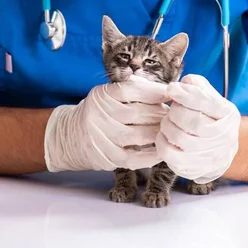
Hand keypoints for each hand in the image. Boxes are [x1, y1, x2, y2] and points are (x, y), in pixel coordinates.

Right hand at [44, 76, 168, 171]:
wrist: (71, 135)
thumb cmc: (100, 111)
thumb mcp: (108, 93)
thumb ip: (132, 88)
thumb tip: (164, 89)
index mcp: (102, 95)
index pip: (132, 89)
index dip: (155, 91)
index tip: (171, 93)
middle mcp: (100, 115)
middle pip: (139, 113)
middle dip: (161, 113)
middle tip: (175, 114)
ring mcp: (102, 138)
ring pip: (138, 135)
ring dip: (159, 132)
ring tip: (170, 129)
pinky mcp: (107, 157)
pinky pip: (134, 158)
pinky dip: (150, 155)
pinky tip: (161, 149)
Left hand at [156, 74, 240, 183]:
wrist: (222, 146)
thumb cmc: (209, 115)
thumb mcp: (208, 94)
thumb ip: (194, 85)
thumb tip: (177, 88)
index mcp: (228, 113)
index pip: (205, 102)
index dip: (184, 94)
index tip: (170, 89)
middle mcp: (226, 137)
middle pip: (194, 123)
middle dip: (175, 113)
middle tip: (171, 111)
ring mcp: (214, 157)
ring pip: (182, 141)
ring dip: (168, 128)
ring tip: (167, 123)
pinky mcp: (199, 171)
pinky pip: (174, 160)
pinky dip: (163, 146)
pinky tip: (165, 138)